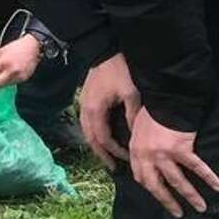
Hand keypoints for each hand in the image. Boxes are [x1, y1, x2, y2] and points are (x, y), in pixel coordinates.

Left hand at [0, 34, 41, 92]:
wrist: (33, 48)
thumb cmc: (15, 48)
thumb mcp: (0, 51)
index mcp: (4, 62)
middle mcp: (11, 71)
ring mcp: (18, 76)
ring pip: (4, 85)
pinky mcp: (23, 79)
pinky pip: (11, 84)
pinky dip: (4, 84)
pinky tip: (0, 83)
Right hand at [78, 53, 140, 170]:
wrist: (104, 51)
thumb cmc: (119, 71)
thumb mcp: (130, 93)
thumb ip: (131, 115)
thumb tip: (135, 135)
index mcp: (96, 111)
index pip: (103, 138)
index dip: (115, 151)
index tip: (127, 159)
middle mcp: (86, 111)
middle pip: (91, 139)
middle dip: (102, 154)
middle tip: (113, 167)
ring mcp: (83, 105)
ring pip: (87, 132)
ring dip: (97, 146)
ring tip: (107, 156)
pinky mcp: (85, 100)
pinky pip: (87, 124)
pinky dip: (94, 135)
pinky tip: (102, 137)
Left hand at [129, 109, 218, 217]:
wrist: (166, 97)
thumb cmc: (152, 111)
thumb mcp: (137, 129)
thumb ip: (140, 144)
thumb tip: (145, 156)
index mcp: (136, 151)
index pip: (141, 177)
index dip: (151, 188)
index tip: (160, 196)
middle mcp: (148, 156)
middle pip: (157, 185)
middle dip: (168, 201)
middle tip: (179, 213)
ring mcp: (164, 154)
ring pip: (177, 181)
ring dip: (190, 196)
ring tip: (201, 207)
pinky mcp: (181, 149)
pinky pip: (196, 167)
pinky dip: (207, 177)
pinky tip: (217, 186)